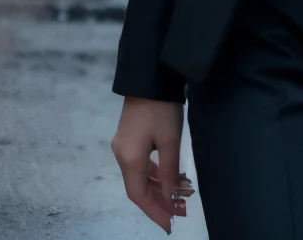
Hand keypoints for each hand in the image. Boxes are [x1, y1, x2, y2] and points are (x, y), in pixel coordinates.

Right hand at [112, 96, 193, 231]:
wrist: (149, 78)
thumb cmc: (161, 109)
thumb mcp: (170, 141)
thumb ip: (169, 171)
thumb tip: (170, 195)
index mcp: (129, 158)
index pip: (138, 195)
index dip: (154, 211)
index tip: (169, 223)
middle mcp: (121, 155)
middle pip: (138, 187)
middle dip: (158, 201)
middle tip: (179, 211)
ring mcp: (123, 146)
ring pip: (140, 176)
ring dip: (158, 187)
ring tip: (180, 196)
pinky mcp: (128, 138)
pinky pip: (140, 164)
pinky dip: (155, 174)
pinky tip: (170, 177)